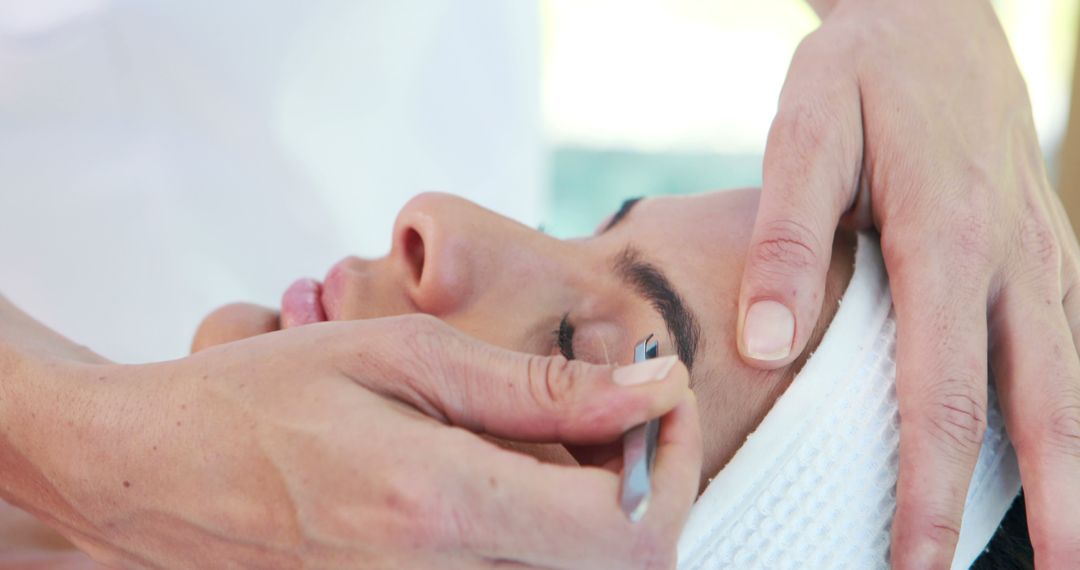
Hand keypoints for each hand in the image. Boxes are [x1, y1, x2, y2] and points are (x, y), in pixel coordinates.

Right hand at [5, 314, 699, 568]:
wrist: (151, 473)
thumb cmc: (260, 399)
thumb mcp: (399, 356)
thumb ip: (535, 387)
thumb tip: (653, 390)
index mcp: (440, 508)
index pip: (629, 528)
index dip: (671, 460)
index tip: (657, 393)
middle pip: (619, 566)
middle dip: (644, 483)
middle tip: (613, 409)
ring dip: (597, 507)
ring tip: (554, 435)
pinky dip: (541, 528)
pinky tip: (506, 474)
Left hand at [736, 0, 1079, 565]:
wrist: (936, 13)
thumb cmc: (861, 73)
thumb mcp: (805, 131)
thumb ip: (786, 239)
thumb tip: (767, 347)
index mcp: (946, 240)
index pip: (942, 398)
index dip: (931, 494)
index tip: (914, 565)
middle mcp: (1013, 259)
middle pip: (1037, 411)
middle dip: (1039, 514)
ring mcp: (1042, 256)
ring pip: (1069, 383)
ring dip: (1072, 474)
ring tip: (1064, 550)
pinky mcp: (1047, 251)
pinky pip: (1065, 345)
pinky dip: (1064, 413)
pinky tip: (1056, 457)